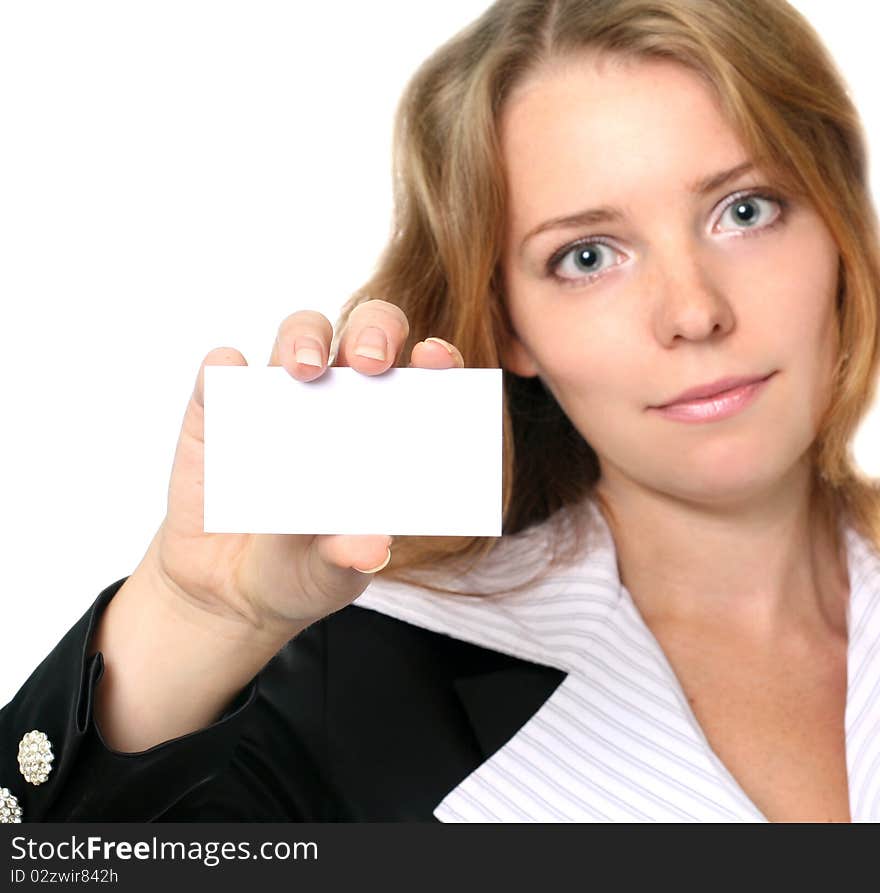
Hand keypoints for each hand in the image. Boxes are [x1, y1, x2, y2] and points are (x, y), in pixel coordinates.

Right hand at [145, 299, 463, 642]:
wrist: (228, 592)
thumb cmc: (299, 571)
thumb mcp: (331, 574)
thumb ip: (349, 558)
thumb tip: (374, 549)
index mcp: (384, 431)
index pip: (422, 379)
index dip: (435, 359)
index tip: (436, 359)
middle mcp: (338, 401)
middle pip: (366, 334)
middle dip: (375, 331)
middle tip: (371, 361)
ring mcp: (278, 398)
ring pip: (300, 334)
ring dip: (305, 337)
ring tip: (305, 370)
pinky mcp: (218, 408)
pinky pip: (220, 369)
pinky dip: (225, 366)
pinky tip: (230, 376)